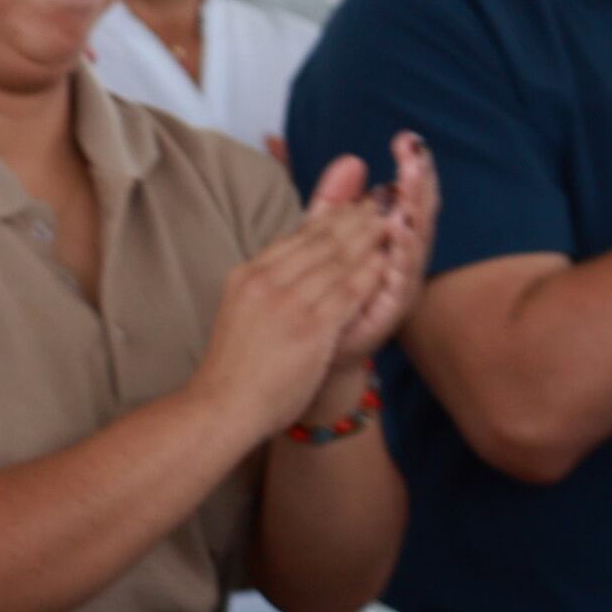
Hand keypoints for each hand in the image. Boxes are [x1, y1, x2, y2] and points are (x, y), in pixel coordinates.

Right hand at [196, 203, 389, 435]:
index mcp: (247, 275)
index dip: (329, 218)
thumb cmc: (233, 370)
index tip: (352, 206)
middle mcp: (265, 281)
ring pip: (337, 261)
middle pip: (319, 241)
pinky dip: (369, 274)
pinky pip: (347, 293)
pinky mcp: (309, 328)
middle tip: (380, 203)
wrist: (220, 409)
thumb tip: (282, 265)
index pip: (295, 236)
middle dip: (354, 219)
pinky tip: (386, 264)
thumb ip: (263, 286)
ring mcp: (287, 304)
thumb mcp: (239, 312)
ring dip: (367, 239)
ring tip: (390, 223)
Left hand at [298, 135, 437, 366]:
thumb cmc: (323, 297)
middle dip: (419, 181)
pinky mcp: (391, 309)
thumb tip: (352, 158)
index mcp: (391, 239)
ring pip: (416, 240)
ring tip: (412, 178)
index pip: (408, 196)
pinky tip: (399, 226)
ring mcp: (400, 284)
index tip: (406, 138)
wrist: (311, 355)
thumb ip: (336, 202)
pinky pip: (401, 276)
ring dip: (416, 207)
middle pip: (419, 212)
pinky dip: (403, 250)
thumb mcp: (324, 239)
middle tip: (415, 151)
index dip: (411, 168)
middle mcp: (403, 260)